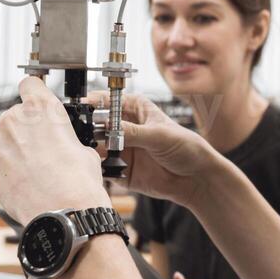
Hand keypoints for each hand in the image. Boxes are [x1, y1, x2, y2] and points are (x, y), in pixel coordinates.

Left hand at [0, 76, 110, 222]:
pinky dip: (7, 170)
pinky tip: (24, 183)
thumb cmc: (78, 183)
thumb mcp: (84, 150)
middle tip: (42, 151)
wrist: (64, 215)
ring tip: (34, 172)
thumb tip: (63, 143)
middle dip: (26, 131)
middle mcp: (15, 120)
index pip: (30, 83)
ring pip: (4, 140)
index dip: (34, 92)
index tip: (35, 99)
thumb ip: (65, 136)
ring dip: (15, 151)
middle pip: (16, 116)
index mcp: (42, 109)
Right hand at [91, 92, 218, 206]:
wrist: (196, 179)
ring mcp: (122, 149)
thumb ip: (133, 132)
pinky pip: (104, 169)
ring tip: (92, 152)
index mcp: (135, 109)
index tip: (83, 106)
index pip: (108, 100)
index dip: (94, 102)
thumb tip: (109, 128)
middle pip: (98, 124)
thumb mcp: (160, 135)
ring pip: (97, 147)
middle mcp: (125, 128)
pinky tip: (102, 168)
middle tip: (84, 132)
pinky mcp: (122, 170)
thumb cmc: (186, 148)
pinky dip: (100, 169)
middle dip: (89, 128)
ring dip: (92, 149)